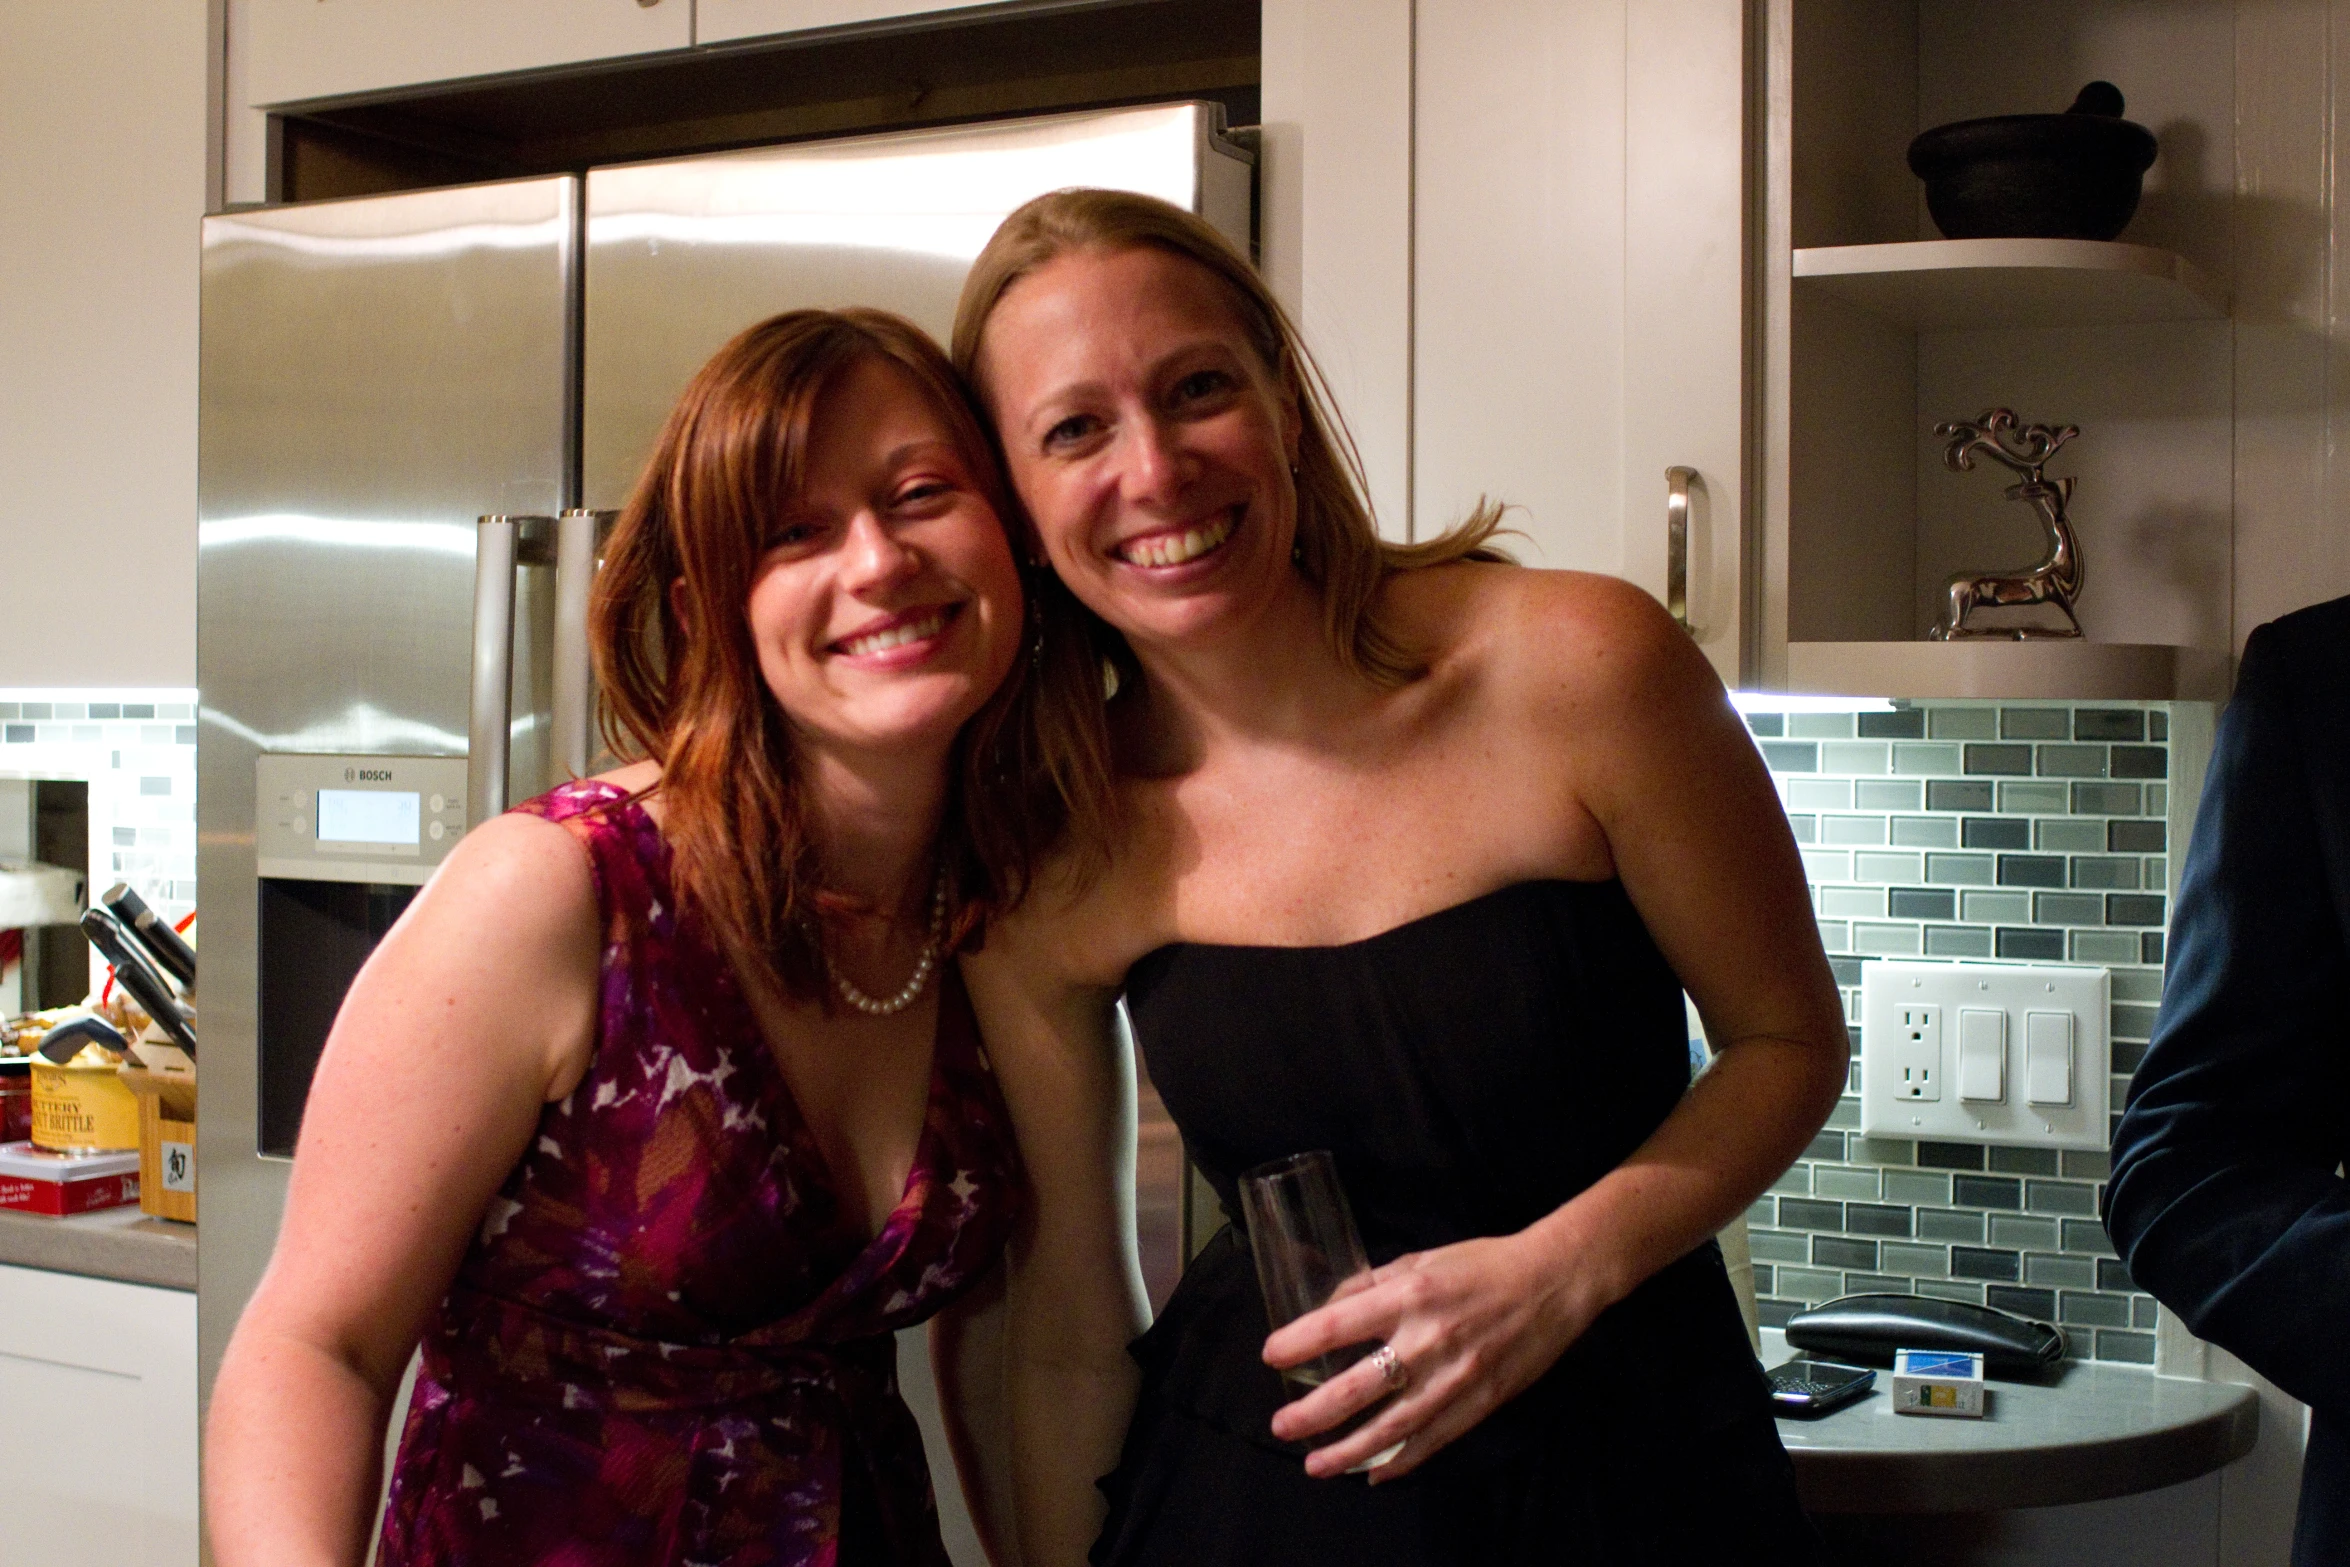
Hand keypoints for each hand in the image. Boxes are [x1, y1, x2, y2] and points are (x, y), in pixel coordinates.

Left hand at [1259, 1219, 1608, 1481]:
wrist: (1552, 1283)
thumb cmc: (1481, 1265)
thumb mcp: (1420, 1259)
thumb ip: (1372, 1284)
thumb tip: (1328, 1309)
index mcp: (1409, 1295)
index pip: (1339, 1324)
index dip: (1299, 1343)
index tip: (1271, 1357)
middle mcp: (1427, 1339)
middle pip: (1357, 1386)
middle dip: (1312, 1413)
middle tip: (1281, 1426)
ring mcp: (1454, 1377)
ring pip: (1390, 1426)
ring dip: (1348, 1450)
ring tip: (1315, 1465)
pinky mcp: (1479, 1402)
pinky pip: (1432, 1440)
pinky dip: (1401, 1461)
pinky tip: (1373, 1474)